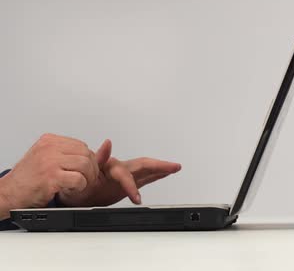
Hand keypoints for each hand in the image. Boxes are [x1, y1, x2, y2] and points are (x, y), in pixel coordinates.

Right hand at [0, 133, 100, 218]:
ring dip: (87, 178)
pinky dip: (80, 187)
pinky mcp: (51, 177)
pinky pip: (79, 179)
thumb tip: (96, 152)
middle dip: (91, 168)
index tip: (86, 169)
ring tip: (78, 185)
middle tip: (87, 179)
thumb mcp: (46, 158)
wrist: (7, 193)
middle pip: (86, 153)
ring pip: (85, 165)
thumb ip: (66, 154)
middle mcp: (49, 148)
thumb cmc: (27, 179)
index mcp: (49, 141)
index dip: (88, 159)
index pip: (81, 145)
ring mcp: (50, 162)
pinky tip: (71, 190)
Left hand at [58, 150, 181, 206]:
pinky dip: (155, 175)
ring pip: (146, 170)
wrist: (70, 192)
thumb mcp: (82, 172)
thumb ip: (97, 158)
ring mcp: (122, 175)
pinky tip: (164, 173)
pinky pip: (143, 178)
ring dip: (161, 169)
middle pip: (143, 165)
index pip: (126, 174)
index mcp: (109, 167)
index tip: (136, 199)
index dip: (132, 185)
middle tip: (174, 166)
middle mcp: (118, 168)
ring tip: (174, 167)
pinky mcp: (124, 183)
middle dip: (160, 166)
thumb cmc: (75, 184)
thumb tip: (107, 143)